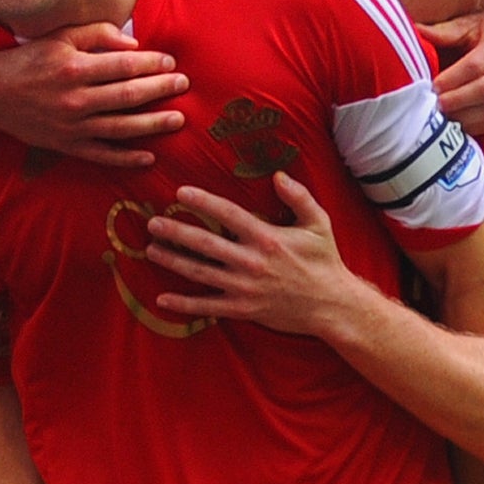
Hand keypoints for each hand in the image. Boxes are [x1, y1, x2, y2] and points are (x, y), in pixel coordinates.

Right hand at [0, 23, 188, 167]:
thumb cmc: (29, 60)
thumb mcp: (59, 37)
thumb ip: (97, 34)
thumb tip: (133, 45)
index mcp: (74, 68)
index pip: (125, 66)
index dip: (152, 64)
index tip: (170, 62)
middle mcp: (75, 99)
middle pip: (129, 95)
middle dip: (161, 90)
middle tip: (184, 85)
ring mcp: (71, 127)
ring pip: (122, 128)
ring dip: (153, 124)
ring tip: (178, 119)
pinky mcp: (66, 146)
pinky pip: (102, 155)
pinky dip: (126, 158)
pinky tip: (148, 156)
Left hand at [146, 173, 357, 335]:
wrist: (332, 306)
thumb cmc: (325, 261)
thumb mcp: (318, 223)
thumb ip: (298, 196)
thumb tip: (277, 174)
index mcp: (266, 237)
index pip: (228, 214)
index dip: (203, 202)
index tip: (180, 193)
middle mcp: (250, 262)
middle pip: (205, 243)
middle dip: (176, 232)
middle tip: (152, 224)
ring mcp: (244, 287)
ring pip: (200, 273)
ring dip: (173, 261)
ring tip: (151, 250)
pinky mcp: (242, 309)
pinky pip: (207, 306)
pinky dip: (183, 304)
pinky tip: (161, 299)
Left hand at [421, 0, 483, 135]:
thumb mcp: (473, 23)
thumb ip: (445, 32)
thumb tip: (413, 31)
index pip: (475, 66)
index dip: (452, 79)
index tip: (431, 87)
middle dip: (456, 101)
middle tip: (432, 107)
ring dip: (464, 117)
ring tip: (440, 118)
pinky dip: (475, 126)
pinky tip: (456, 125)